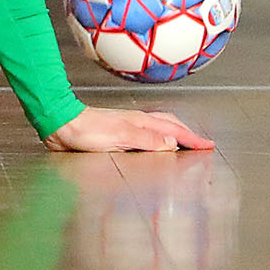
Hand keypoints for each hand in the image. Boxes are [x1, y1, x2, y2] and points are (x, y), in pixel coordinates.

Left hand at [45, 106, 214, 151]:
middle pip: (168, 125)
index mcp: (140, 121)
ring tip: (183, 144)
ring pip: (157, 130)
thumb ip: (146, 140)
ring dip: (173, 136)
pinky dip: (156, 140)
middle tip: (201, 144)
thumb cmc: (85, 130)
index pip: (173, 130)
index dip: (192, 138)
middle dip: (187, 134)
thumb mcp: (120, 137)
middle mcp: (135, 122)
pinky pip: (145, 137)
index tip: (208, 145)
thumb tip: (171, 144)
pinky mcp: (116, 135)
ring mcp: (126, 127)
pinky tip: (152, 147)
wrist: (60, 125)